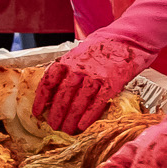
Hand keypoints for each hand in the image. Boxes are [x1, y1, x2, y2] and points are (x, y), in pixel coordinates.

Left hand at [35, 34, 152, 132]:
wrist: (129, 37)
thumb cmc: (104, 46)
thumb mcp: (81, 51)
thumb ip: (68, 67)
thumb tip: (55, 89)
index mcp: (69, 60)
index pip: (49, 81)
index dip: (41, 99)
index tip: (37, 112)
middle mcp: (79, 68)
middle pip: (62, 95)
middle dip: (56, 113)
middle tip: (54, 126)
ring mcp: (95, 75)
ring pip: (78, 102)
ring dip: (70, 118)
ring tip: (67, 130)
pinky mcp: (111, 82)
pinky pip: (97, 102)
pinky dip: (88, 116)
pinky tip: (82, 126)